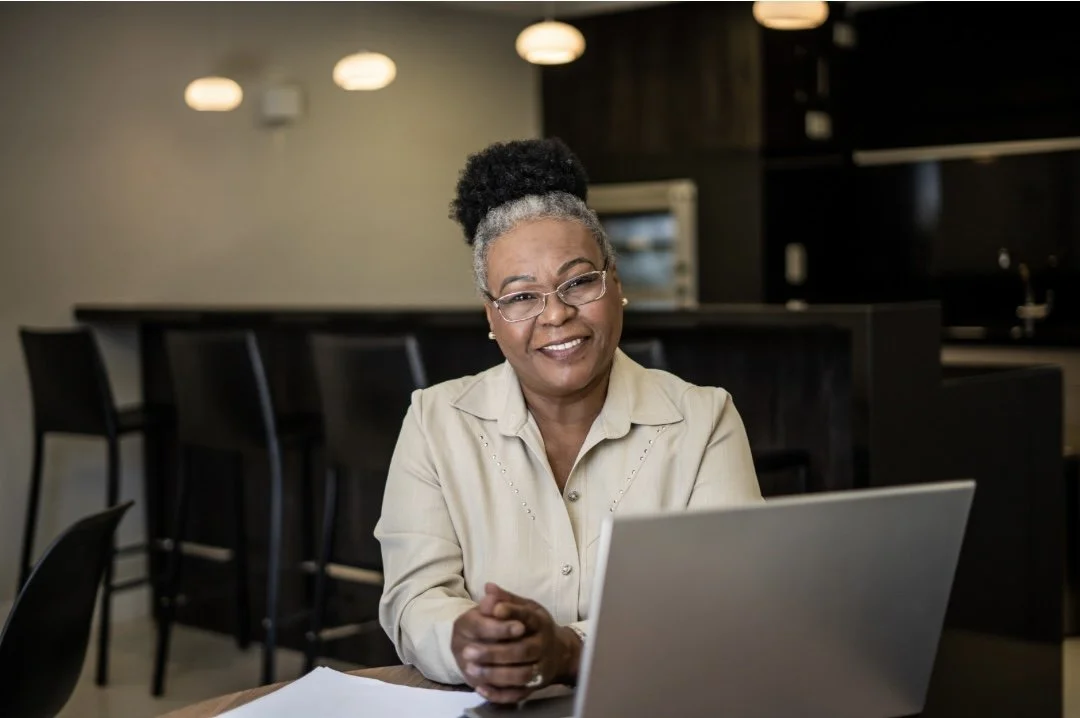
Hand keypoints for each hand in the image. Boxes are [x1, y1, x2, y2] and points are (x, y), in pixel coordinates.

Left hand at [452, 583, 582, 703]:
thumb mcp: (525, 607)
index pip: (527, 617)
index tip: (493, 610)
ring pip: (521, 675)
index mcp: (540, 622)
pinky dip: (500, 694)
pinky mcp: (536, 686)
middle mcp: (543, 645)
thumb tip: (488, 588)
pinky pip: (519, 694)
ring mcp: (542, 667)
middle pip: (522, 650)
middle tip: (467, 651)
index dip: (511, 613)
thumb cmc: (534, 627)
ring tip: (470, 668)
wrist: (560, 652)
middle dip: (494, 652)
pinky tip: (481, 688)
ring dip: (495, 673)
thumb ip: (506, 599)